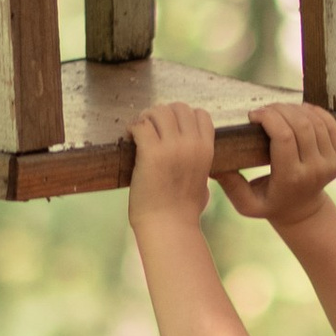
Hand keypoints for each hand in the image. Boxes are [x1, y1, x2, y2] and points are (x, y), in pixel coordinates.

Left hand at [126, 101, 221, 226]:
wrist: (169, 227)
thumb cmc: (184, 212)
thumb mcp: (203, 184)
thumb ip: (201, 168)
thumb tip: (200, 169)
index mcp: (207, 150)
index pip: (200, 115)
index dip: (183, 117)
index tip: (170, 129)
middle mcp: (192, 145)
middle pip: (178, 108)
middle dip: (162, 114)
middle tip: (150, 128)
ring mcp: (172, 148)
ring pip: (159, 112)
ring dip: (146, 118)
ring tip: (139, 132)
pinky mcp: (151, 153)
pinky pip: (140, 125)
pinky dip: (132, 129)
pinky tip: (129, 139)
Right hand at [221, 102, 335, 230]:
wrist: (303, 212)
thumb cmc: (270, 204)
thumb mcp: (246, 203)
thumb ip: (230, 185)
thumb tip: (213, 165)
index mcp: (291, 178)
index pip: (283, 137)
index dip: (268, 118)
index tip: (254, 115)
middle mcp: (315, 170)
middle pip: (300, 125)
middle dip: (280, 110)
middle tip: (265, 110)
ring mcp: (331, 163)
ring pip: (315, 122)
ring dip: (295, 109)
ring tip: (279, 111)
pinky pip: (331, 125)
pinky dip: (315, 113)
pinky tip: (300, 112)